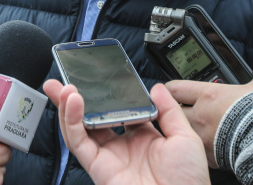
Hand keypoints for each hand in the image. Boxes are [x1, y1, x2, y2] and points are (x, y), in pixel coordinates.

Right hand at [43, 79, 208, 184]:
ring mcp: (108, 156)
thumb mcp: (184, 137)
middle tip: (64, 79)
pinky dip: (71, 122)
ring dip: (68, 107)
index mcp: (143, 138)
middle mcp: (122, 146)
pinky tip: (72, 103)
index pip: (118, 109)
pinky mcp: (97, 167)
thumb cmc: (188, 181)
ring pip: (79, 128)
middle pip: (93, 117)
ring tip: (64, 87)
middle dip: (76, 99)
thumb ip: (169, 110)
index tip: (99, 77)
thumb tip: (156, 87)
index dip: (106, 94)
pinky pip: (79, 142)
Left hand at [166, 67, 252, 167]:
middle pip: (172, 111)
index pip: (174, 88)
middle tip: (183, 109)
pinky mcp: (209, 156)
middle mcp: (200, 116)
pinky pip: (197, 149)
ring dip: (186, 128)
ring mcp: (202, 137)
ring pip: (182, 131)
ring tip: (198, 126)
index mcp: (208, 95)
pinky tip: (211, 143)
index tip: (172, 91)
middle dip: (174, 110)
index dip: (170, 88)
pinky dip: (202, 146)